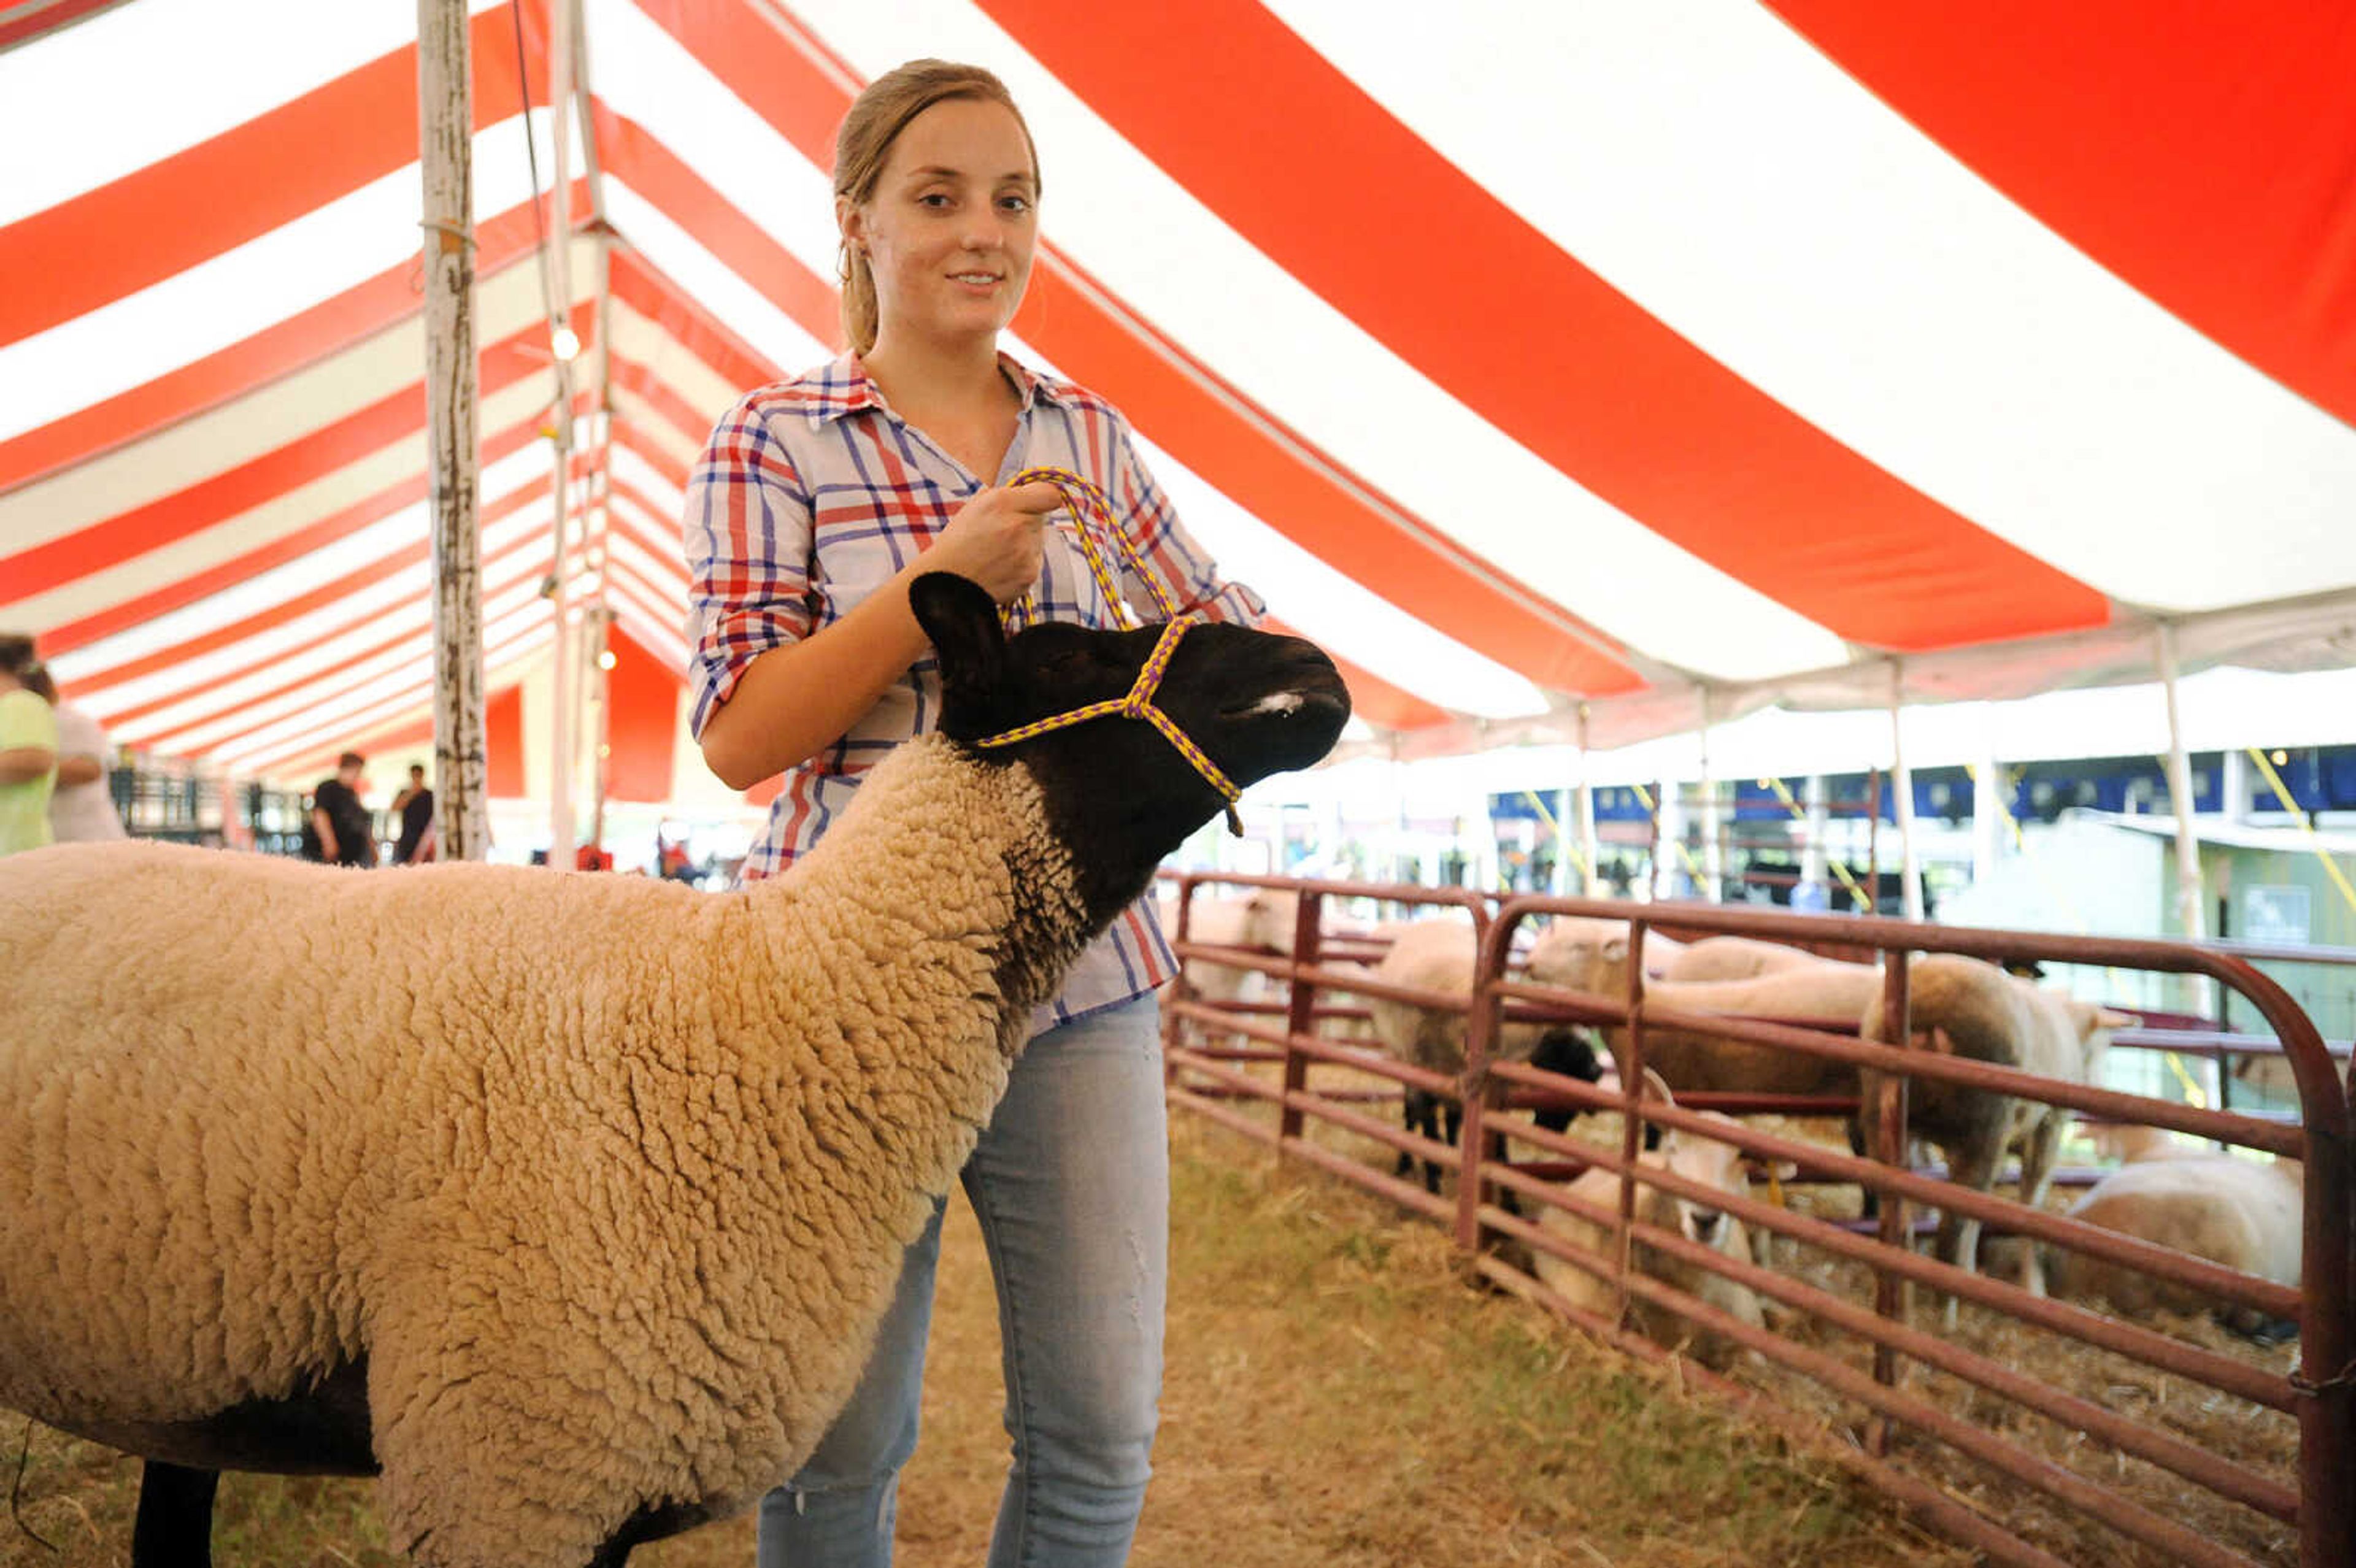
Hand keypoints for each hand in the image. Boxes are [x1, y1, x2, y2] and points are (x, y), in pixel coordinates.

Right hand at [919, 482, 1061, 605]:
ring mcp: (1026, 551)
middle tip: (1003, 533)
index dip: (1043, 498)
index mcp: (1002, 502)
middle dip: (1027, 521)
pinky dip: (1022, 564)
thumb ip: (1004, 496)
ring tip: (998, 552)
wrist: (946, 583)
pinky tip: (1001, 567)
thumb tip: (1027, 493)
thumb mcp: (975, 507)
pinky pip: (1035, 562)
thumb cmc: (957, 544)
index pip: (1049, 494)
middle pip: (1042, 517)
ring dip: (1025, 543)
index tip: (1036, 503)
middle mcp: (1017, 524)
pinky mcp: (1029, 574)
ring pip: (1039, 541)